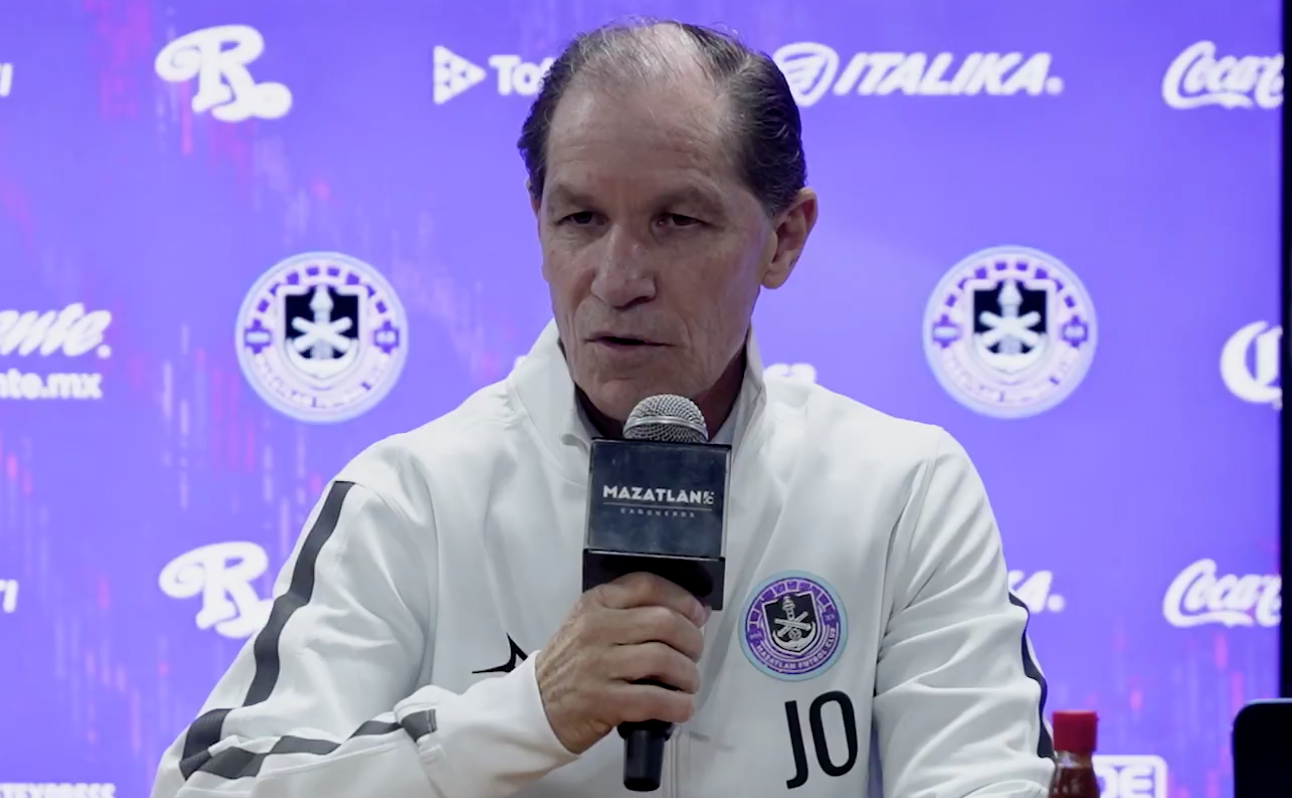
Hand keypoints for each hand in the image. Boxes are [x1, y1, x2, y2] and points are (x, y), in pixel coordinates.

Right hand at [535, 572, 709, 754]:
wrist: (536, 706)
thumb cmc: (572, 665)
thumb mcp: (589, 625)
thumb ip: (628, 613)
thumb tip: (688, 613)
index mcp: (595, 604)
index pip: (647, 586)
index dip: (682, 599)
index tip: (698, 615)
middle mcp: (595, 629)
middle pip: (663, 622)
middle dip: (692, 639)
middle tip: (694, 654)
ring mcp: (598, 665)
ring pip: (663, 659)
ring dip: (688, 674)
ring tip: (688, 683)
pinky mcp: (603, 701)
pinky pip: (655, 699)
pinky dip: (678, 704)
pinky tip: (682, 706)